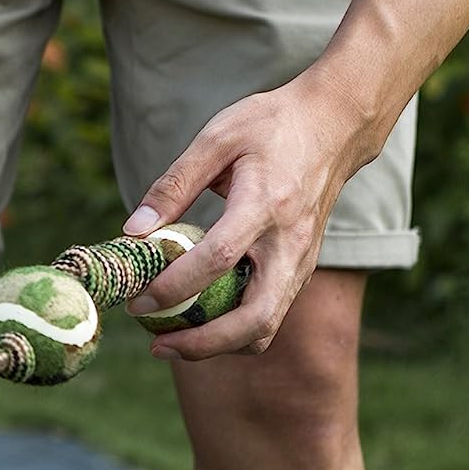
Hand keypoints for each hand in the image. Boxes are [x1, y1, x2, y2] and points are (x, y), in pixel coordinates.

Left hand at [121, 73, 374, 359]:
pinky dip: (234, 329)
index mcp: (266, 204)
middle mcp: (290, 242)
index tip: (138, 300)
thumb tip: (133, 232)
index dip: (175, 286)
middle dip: (203, 343)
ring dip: (219, 345)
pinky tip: (199, 320)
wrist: (335, 124)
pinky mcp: (302, 269)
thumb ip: (173, 185)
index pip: (218, 259)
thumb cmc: (271, 126)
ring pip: (266, 327)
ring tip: (172, 341)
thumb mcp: (216, 139)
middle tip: (156, 345)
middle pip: (255, 318)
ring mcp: (302, 261)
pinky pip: (270, 315)